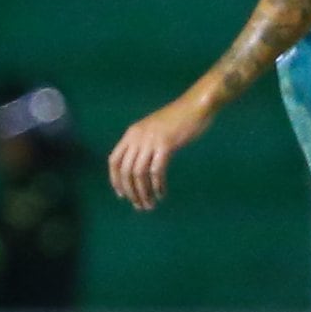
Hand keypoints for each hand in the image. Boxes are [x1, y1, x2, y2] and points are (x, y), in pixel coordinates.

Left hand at [107, 97, 210, 212]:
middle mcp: (136, 137)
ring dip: (143, 193)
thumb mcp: (152, 130)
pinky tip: (161, 194)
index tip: (122, 195)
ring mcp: (150, 140)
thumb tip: (137, 169)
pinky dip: (157, 186)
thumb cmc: (177, 119)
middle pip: (125, 171)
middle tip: (139, 205)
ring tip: (150, 205)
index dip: (116, 180)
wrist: (195, 106)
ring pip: (139, 174)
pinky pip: (156, 171)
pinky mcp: (166, 145)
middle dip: (131, 192)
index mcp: (131, 134)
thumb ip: (143, 144)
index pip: (114, 161)